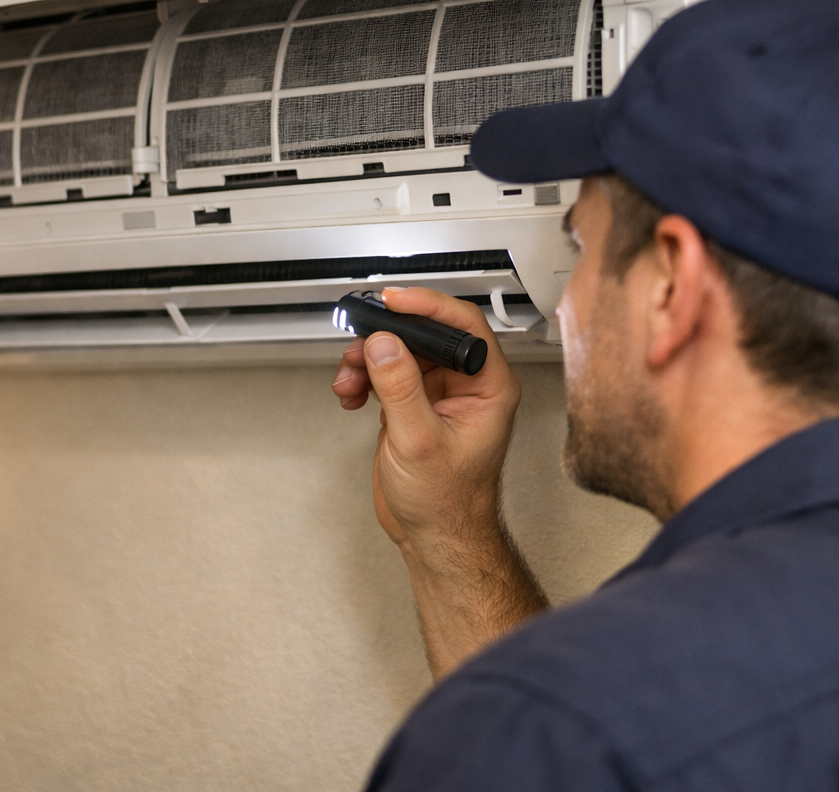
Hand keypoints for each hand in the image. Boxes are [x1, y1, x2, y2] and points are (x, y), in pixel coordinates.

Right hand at [331, 288, 545, 675]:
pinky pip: (386, 373)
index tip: (394, 301)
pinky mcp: (414, 404)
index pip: (463, 326)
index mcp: (489, 387)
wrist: (435, 538)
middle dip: (387, 336)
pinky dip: (364, 377)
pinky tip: (352, 394)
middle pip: (426, 334)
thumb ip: (401, 388)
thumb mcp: (420, 442)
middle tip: (360, 342)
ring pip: (401, 351)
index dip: (428, 306)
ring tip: (350, 378)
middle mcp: (467, 385)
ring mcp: (439, 393)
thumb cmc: (448, 503)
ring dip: (368, 359)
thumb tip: (386, 345)